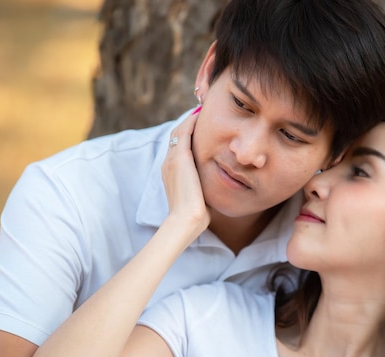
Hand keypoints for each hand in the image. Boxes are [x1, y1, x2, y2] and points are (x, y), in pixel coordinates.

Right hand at [161, 110, 209, 234]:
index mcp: (171, 172)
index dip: (188, 134)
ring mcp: (172, 159)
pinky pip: (184, 131)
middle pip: (177, 134)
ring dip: (190, 118)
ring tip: (203, 107)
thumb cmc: (194, 216)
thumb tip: (215, 189)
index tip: (200, 126)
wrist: (185, 220)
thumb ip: (203, 188)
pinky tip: (202, 112)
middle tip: (202, 110)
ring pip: (180, 130)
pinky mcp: (180, 158)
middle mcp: (168, 162)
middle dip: (189, 122)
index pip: (178, 146)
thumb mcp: (198, 197)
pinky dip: (192, 120)